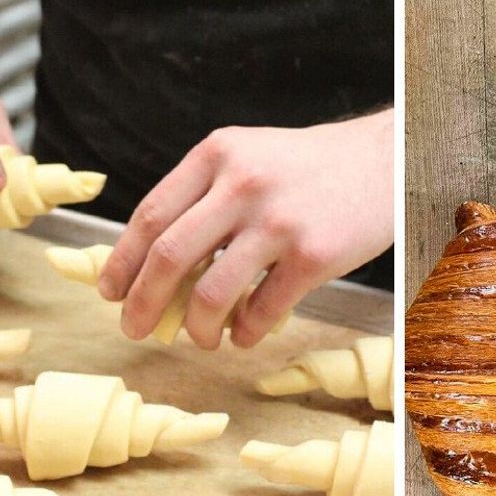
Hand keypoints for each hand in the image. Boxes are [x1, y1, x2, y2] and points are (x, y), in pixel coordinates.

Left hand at [99, 110, 394, 349]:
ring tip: (200, 339)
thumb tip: (156, 263)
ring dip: (197, 328)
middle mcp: (242, 184)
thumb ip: (206, 194)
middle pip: (168, 257)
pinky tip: (242, 335)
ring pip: (212, 292)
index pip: (150, 215)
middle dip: (143, 303)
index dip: (123, 261)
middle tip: (136, 330)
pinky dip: (244, 332)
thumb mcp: (250, 156)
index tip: (111, 292)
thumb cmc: (310, 167)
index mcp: (217, 155)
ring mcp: (278, 222)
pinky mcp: (313, 256)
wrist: (385, 160)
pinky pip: (262, 309)